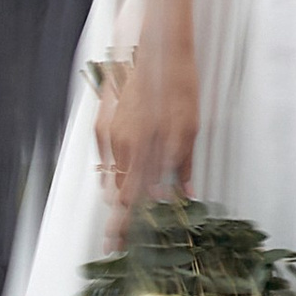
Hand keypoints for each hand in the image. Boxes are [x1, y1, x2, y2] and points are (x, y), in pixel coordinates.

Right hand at [98, 36, 197, 229]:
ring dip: (118, 193)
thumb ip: (182, 164)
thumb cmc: (179, 86)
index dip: (121, 225)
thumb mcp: (190, 128)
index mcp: (144, 150)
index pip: (129, 200)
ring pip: (110, 175)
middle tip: (117, 238)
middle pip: (115, 193)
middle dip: (118, 216)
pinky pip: (106, 155)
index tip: (115, 245)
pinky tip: (124, 172)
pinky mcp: (104, 121)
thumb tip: (183, 193)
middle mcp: (122, 146)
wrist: (158, 49)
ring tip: (125, 209)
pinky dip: (114, 169)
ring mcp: (110, 133)